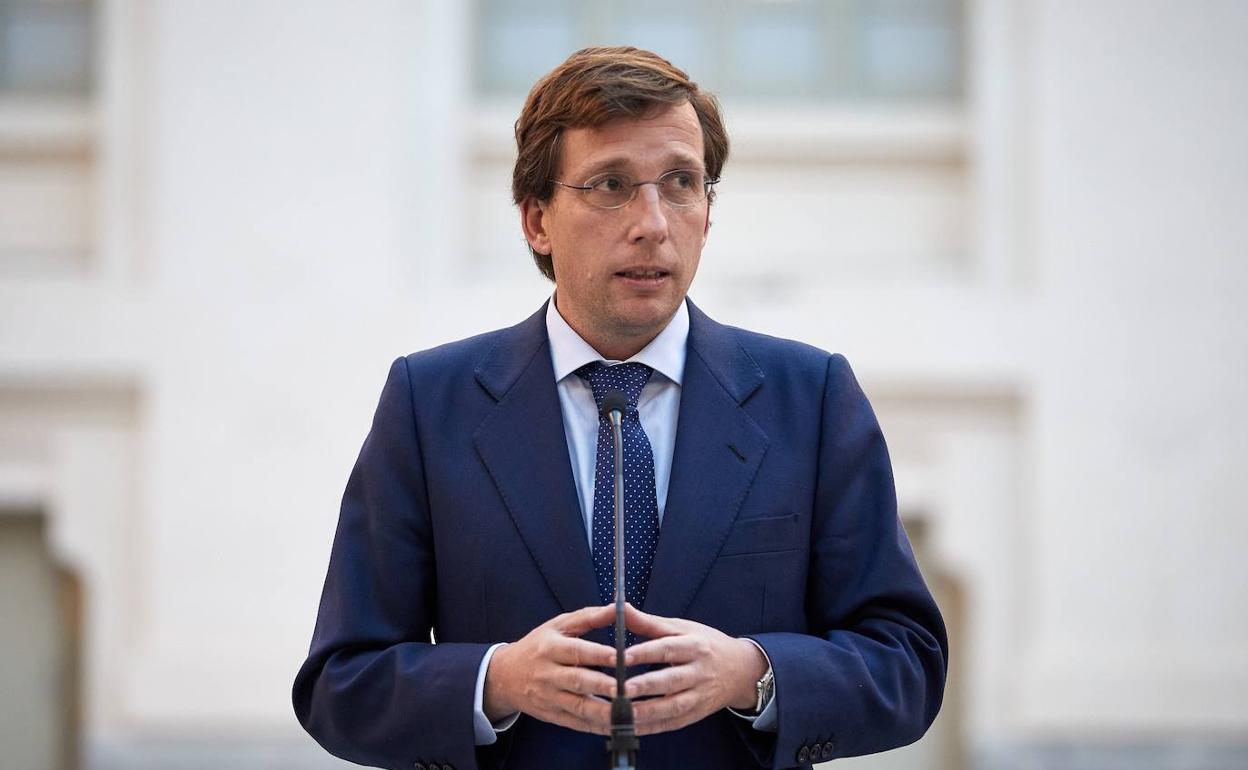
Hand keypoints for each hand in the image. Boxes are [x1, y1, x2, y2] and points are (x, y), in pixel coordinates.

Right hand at [483, 604, 618, 733]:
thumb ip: (589, 616)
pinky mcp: (552, 716)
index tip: (621, 657)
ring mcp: (549, 698)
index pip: (576, 651)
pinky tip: (617, 726)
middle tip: (628, 688)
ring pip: (578, 707)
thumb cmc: (538, 646)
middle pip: (577, 681)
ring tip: (627, 712)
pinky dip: (597, 727)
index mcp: (550, 648)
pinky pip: (577, 724)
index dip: (599, 654)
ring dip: (604, 712)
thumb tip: (618, 607)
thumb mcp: (558, 625)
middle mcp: (548, 674)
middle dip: (603, 686)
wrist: (504, 676)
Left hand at [622, 604, 768, 734]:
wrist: (741, 670)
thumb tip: (622, 608)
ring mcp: (700, 696)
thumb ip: (650, 622)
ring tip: (624, 712)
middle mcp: (700, 672)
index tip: (622, 656)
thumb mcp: (683, 628)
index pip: (668, 649)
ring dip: (648, 711)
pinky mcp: (697, 714)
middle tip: (621, 688)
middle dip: (646, 685)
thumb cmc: (706, 644)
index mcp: (695, 646)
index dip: (645, 653)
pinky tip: (632, 727)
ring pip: (674, 706)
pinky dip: (653, 727)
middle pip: (672, 680)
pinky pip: (674, 723)